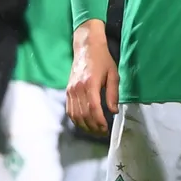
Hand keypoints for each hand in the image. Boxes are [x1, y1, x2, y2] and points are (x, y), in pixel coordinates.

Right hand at [66, 21, 118, 135]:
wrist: (86, 47)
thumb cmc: (103, 59)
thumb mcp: (113, 74)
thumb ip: (113, 93)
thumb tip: (113, 111)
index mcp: (91, 84)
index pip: (93, 109)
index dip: (99, 122)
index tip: (106, 129)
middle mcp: (78, 89)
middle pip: (83, 115)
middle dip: (93, 127)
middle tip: (102, 133)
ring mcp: (70, 90)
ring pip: (74, 114)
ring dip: (84, 126)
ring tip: (94, 131)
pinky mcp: (67, 91)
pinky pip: (69, 109)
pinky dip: (76, 119)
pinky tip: (84, 123)